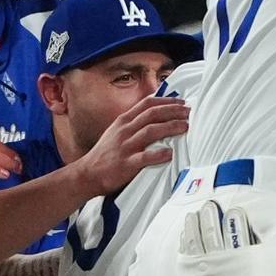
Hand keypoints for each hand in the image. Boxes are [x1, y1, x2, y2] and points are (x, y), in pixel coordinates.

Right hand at [74, 94, 189, 187]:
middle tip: (189, 112)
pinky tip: (170, 153)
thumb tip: (154, 116)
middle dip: (173, 111)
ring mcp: (126, 146)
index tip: (180, 102)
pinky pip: (145, 157)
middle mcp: (125, 130)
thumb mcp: (116, 132)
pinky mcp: (126, 163)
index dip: (166, 101)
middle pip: (152, 114)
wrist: (87, 173)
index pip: (147, 104)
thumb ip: (133, 123)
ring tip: (185, 127)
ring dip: (171, 127)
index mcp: (123, 121)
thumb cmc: (104, 154)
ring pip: (151, 131)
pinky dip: (159, 154)